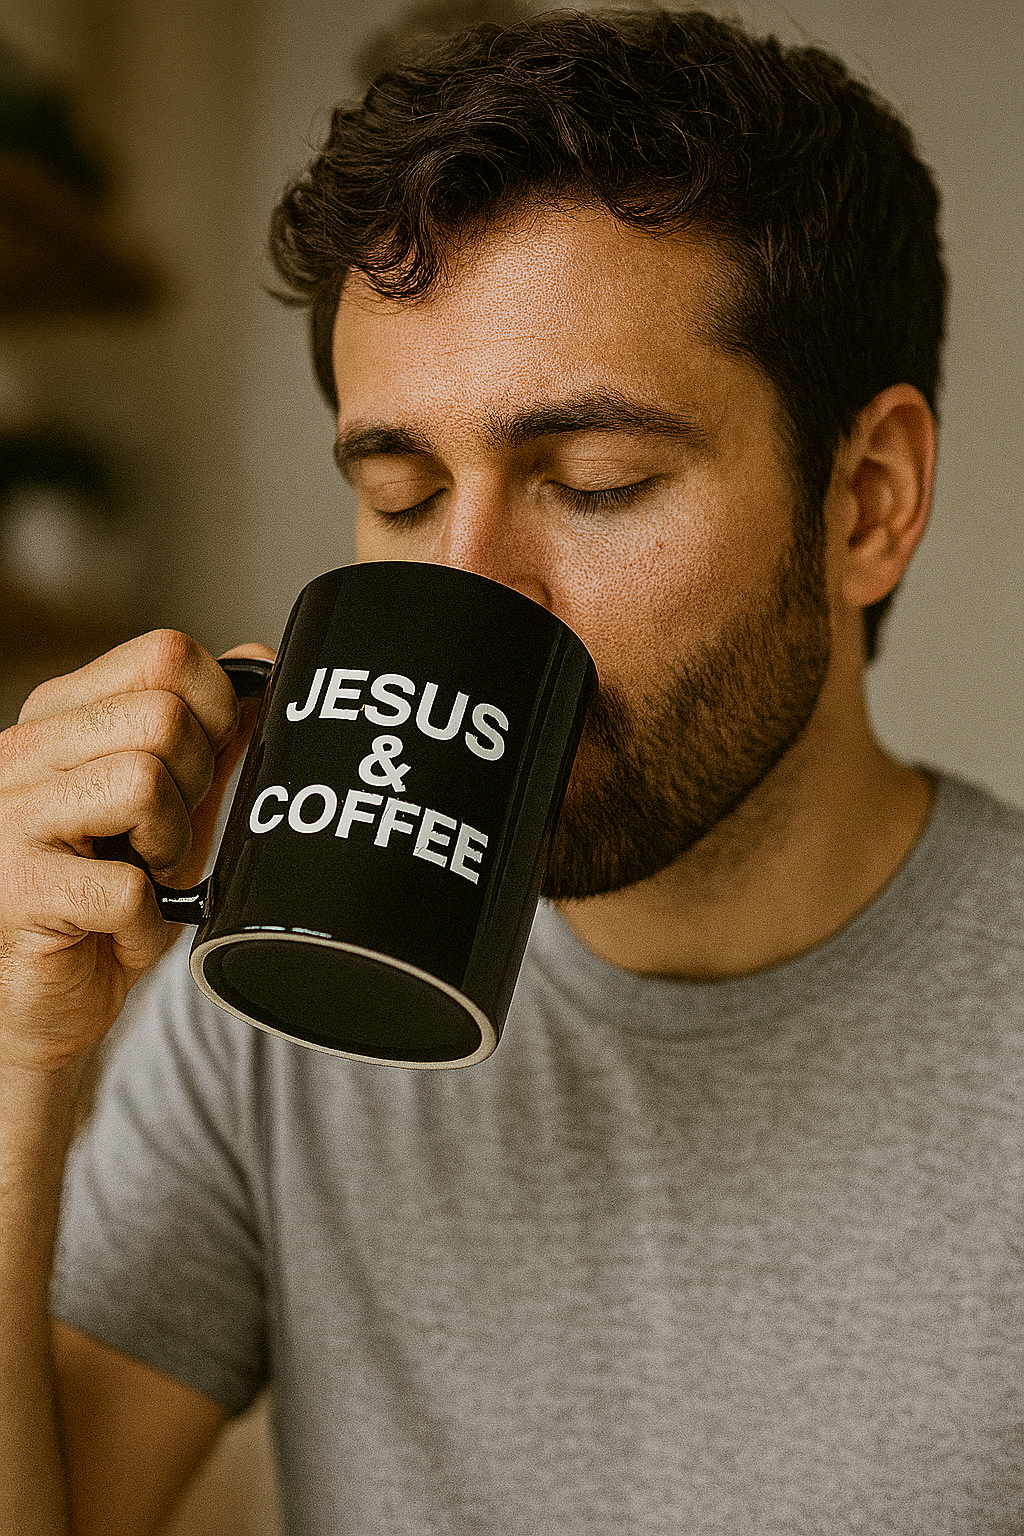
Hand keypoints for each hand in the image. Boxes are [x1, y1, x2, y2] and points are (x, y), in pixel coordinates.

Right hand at [0, 630, 274, 1072]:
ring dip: (171, 848)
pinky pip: (128, 886)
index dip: (217, 710)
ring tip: (143, 877)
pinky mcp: (18, 888)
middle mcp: (24, 751)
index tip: (205, 768)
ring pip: (145, 782)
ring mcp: (11, 817)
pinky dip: (145, 922)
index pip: (166, 655)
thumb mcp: (165, 807)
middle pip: (165, 716)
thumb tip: (262, 661)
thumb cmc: (103, 899)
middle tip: (165, 838)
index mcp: (60, 715)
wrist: (37, 1004)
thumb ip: (206, 738)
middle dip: (196, 785)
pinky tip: (117, 929)